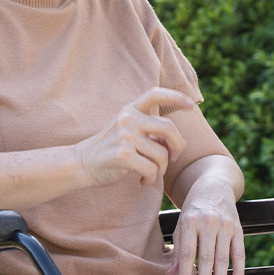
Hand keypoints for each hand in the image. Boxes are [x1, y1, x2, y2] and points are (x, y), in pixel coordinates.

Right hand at [74, 88, 193, 188]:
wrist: (82, 163)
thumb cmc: (112, 148)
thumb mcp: (129, 130)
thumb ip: (151, 130)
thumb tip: (179, 142)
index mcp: (130, 109)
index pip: (155, 94)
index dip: (175, 96)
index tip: (190, 105)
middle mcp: (127, 118)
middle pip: (169, 128)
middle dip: (177, 146)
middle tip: (172, 158)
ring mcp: (124, 136)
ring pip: (162, 154)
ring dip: (161, 169)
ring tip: (150, 172)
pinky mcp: (122, 155)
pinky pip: (152, 169)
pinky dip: (151, 178)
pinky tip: (142, 180)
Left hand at [169, 184, 243, 274]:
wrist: (214, 186)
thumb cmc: (193, 209)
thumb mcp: (181, 224)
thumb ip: (178, 248)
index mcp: (190, 221)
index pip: (187, 254)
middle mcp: (209, 223)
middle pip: (206, 259)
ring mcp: (225, 226)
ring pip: (223, 259)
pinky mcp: (238, 228)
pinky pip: (239, 253)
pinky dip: (239, 270)